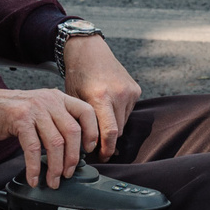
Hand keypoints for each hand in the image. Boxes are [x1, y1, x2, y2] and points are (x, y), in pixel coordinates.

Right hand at [0, 85, 100, 186]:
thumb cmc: (8, 112)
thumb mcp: (38, 110)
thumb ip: (56, 122)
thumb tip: (75, 148)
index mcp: (58, 97)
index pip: (87, 112)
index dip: (92, 134)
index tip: (90, 152)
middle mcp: (49, 100)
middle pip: (73, 132)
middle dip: (73, 159)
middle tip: (68, 173)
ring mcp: (34, 109)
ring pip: (56, 143)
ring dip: (55, 167)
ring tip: (52, 180)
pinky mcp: (19, 119)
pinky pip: (33, 149)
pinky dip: (34, 167)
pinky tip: (33, 177)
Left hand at [62, 34, 141, 159]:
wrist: (89, 51)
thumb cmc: (77, 75)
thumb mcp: (73, 99)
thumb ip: (82, 122)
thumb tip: (87, 146)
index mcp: (100, 97)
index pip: (110, 132)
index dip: (107, 149)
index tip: (102, 158)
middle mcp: (119, 94)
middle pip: (118, 130)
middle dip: (107, 139)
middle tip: (96, 143)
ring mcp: (130, 91)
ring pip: (124, 122)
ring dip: (113, 125)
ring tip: (100, 118)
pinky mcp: (136, 89)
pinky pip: (128, 111)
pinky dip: (119, 114)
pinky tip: (108, 105)